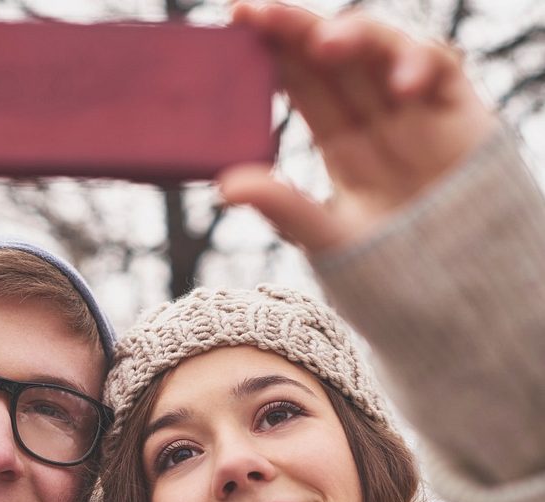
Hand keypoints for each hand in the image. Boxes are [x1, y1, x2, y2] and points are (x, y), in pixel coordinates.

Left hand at [220, 3, 498, 253]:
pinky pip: (441, 67)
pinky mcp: (458, 111)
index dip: (272, 50)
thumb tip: (226, 185)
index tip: (236, 22)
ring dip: (354, 36)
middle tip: (258, 11)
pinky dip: (420, 65)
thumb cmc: (386, 267)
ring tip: (324, 44)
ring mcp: (416, 110)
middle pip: (334, 56)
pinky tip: (400, 86)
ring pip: (382, 50)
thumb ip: (281, 206)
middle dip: (298, 27)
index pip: (302, 81)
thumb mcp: (325, 237)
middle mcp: (374, 117)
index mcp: (339, 140)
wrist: (451, 290)